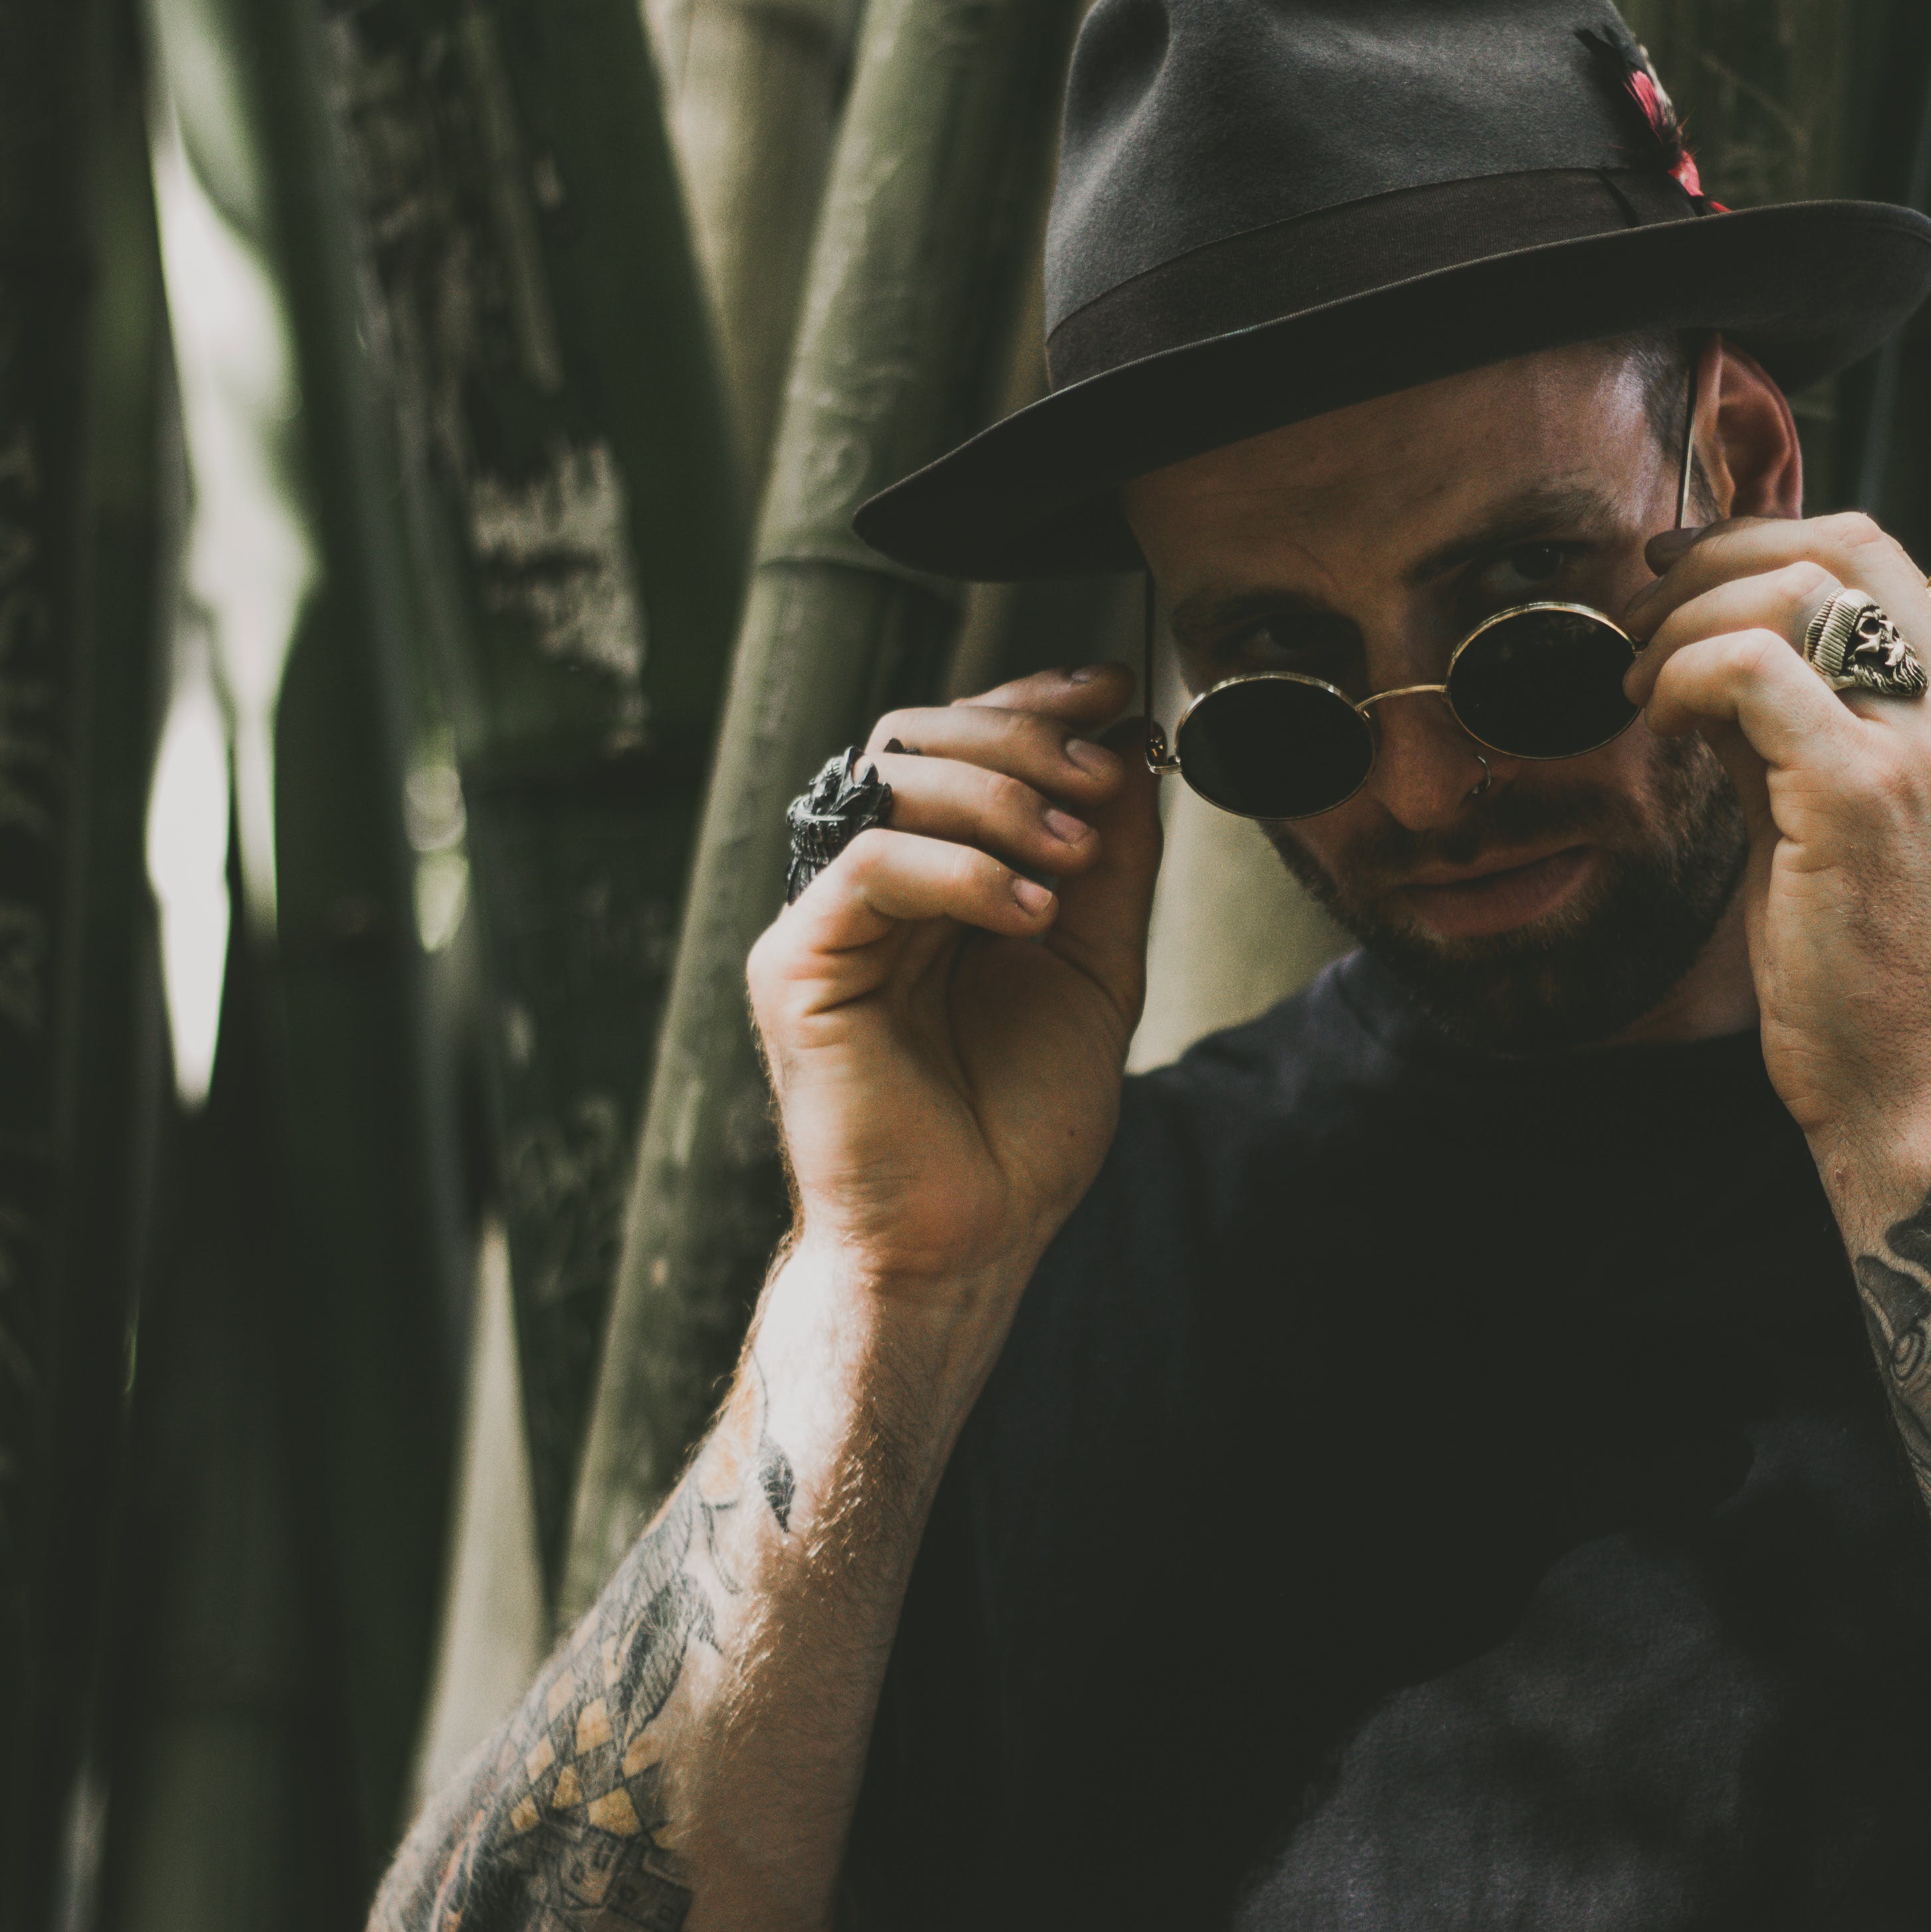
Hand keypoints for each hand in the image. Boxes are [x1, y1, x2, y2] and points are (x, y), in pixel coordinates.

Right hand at [746, 665, 1161, 1290]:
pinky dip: (959, 869)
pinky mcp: (799, 966)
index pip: (962, 744)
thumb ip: (1109, 864)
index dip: (1034, 701)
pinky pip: (869, 867)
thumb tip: (1131, 750)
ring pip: (889, 783)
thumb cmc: (1020, 1124)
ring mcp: (828, 920)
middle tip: (1101, 779)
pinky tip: (1029, 909)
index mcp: (934, 877)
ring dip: (999, 795)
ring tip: (1075, 850)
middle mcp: (871, 884)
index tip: (1116, 693)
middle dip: (1022, 737)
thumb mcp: (1096, 968)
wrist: (971, 1238)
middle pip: (918, 737)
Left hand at [1613, 511, 1930, 1219]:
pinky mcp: (1861, 791)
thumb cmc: (1872, 970)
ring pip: (1794, 592)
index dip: (1766, 542)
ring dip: (1688, 619)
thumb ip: (1797, 728)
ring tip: (1641, 683)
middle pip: (1842, 544)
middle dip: (1718, 557)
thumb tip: (1710, 654)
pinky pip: (1749, 670)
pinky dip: (1683, 675)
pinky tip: (1658, 721)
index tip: (1684, 579)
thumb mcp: (1840, 817)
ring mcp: (1927, 747)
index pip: (1878, 555)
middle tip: (1641, 614)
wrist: (1916, 1086)